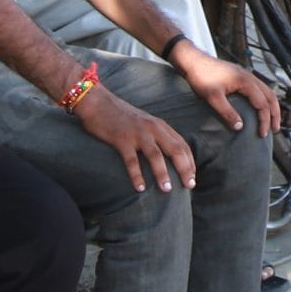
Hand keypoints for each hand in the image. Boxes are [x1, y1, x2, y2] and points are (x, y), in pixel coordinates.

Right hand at [75, 89, 196, 193]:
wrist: (97, 102)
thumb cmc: (120, 116)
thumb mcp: (144, 122)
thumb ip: (156, 135)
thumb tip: (166, 156)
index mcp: (160, 125)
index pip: (182, 145)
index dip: (190, 162)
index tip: (193, 178)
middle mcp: (152, 128)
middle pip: (175, 150)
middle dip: (185, 169)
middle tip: (190, 186)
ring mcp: (137, 133)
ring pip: (155, 155)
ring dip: (163, 173)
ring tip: (167, 190)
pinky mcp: (121, 139)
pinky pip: (131, 160)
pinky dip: (136, 175)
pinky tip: (139, 188)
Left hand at [171, 44, 281, 137]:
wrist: (193, 60)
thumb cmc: (201, 77)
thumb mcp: (213, 97)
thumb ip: (227, 112)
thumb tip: (240, 127)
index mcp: (245, 81)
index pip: (262, 104)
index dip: (264, 120)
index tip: (262, 134)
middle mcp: (249, 76)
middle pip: (270, 96)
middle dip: (274, 114)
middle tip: (275, 129)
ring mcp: (246, 75)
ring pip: (266, 91)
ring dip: (271, 106)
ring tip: (272, 120)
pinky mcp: (240, 75)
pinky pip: (259, 88)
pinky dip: (264, 99)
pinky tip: (260, 106)